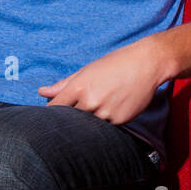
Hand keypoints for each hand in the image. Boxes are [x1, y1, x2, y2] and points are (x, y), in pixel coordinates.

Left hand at [37, 39, 165, 125]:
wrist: (148, 63)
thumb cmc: (116, 63)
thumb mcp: (88, 70)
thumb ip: (63, 84)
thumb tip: (41, 92)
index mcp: (79, 86)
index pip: (55, 108)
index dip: (51, 113)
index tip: (52, 116)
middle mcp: (91, 101)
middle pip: (71, 119)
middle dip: (72, 117)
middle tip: (83, 107)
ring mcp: (106, 112)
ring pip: (89, 124)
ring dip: (91, 118)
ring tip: (104, 102)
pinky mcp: (120, 120)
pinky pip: (107, 126)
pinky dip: (108, 119)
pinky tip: (116, 105)